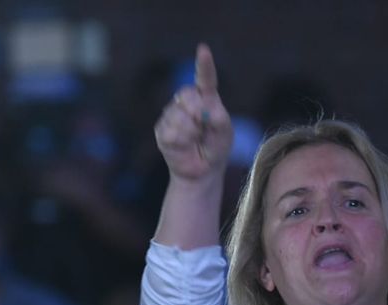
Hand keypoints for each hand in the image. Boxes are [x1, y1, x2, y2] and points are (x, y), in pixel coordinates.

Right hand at [154, 44, 232, 183]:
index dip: (204, 65)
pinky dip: (182, 140)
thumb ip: (219, 118)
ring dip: (190, 130)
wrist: (202, 171)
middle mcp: (188, 103)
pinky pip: (170, 130)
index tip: (203, 50)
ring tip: (196, 140)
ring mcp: (172, 114)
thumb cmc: (216, 148)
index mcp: (206, 99)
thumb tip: (204, 108)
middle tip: (203, 126)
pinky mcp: (162, 129)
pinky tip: (185, 145)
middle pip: (186, 94)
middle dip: (197, 111)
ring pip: (177, 114)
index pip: (205, 79)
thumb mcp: (225, 133)